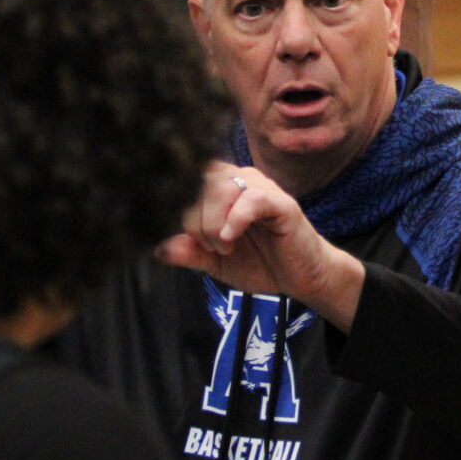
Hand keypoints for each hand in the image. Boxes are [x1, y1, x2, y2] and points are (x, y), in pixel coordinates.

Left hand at [155, 163, 365, 331]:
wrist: (299, 279)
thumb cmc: (261, 263)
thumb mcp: (216, 263)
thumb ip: (190, 253)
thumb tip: (160, 249)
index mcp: (223, 188)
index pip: (188, 180)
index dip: (182, 211)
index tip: (191, 240)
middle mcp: (242, 180)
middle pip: (200, 181)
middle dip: (196, 220)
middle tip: (211, 248)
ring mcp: (263, 189)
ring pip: (222, 187)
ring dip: (214, 223)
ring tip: (225, 247)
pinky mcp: (283, 203)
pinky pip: (253, 199)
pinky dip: (235, 219)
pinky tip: (231, 238)